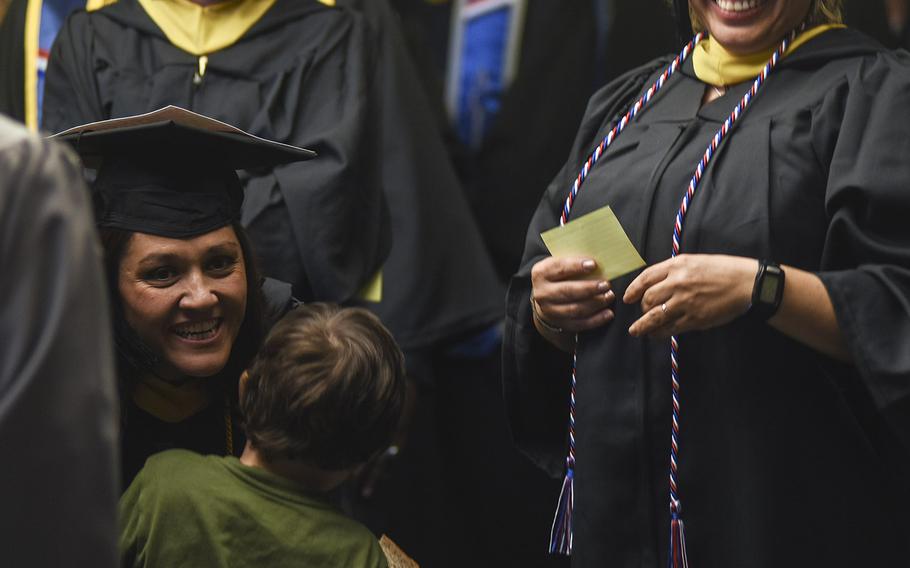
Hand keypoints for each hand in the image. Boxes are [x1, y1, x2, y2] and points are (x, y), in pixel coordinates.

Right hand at [530, 256, 614, 333]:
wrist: (547, 297)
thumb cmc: (560, 276)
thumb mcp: (560, 264)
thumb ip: (574, 261)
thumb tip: (599, 261)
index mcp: (541, 273)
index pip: (559, 268)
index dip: (576, 266)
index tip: (594, 264)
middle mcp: (542, 293)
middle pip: (567, 291)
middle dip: (589, 288)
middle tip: (606, 284)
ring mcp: (550, 311)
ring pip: (575, 309)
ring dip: (595, 303)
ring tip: (609, 296)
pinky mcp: (560, 324)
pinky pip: (580, 324)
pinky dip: (596, 320)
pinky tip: (608, 313)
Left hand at [623, 254, 754, 337]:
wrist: (746, 283)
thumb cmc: (722, 270)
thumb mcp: (694, 261)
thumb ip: (674, 270)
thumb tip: (654, 284)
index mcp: (677, 265)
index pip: (646, 278)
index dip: (633, 289)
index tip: (627, 298)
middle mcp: (678, 283)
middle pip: (648, 298)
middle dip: (641, 308)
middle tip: (642, 313)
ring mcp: (685, 302)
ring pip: (654, 316)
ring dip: (642, 326)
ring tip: (636, 331)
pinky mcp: (694, 319)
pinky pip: (670, 328)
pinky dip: (659, 333)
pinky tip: (654, 335)